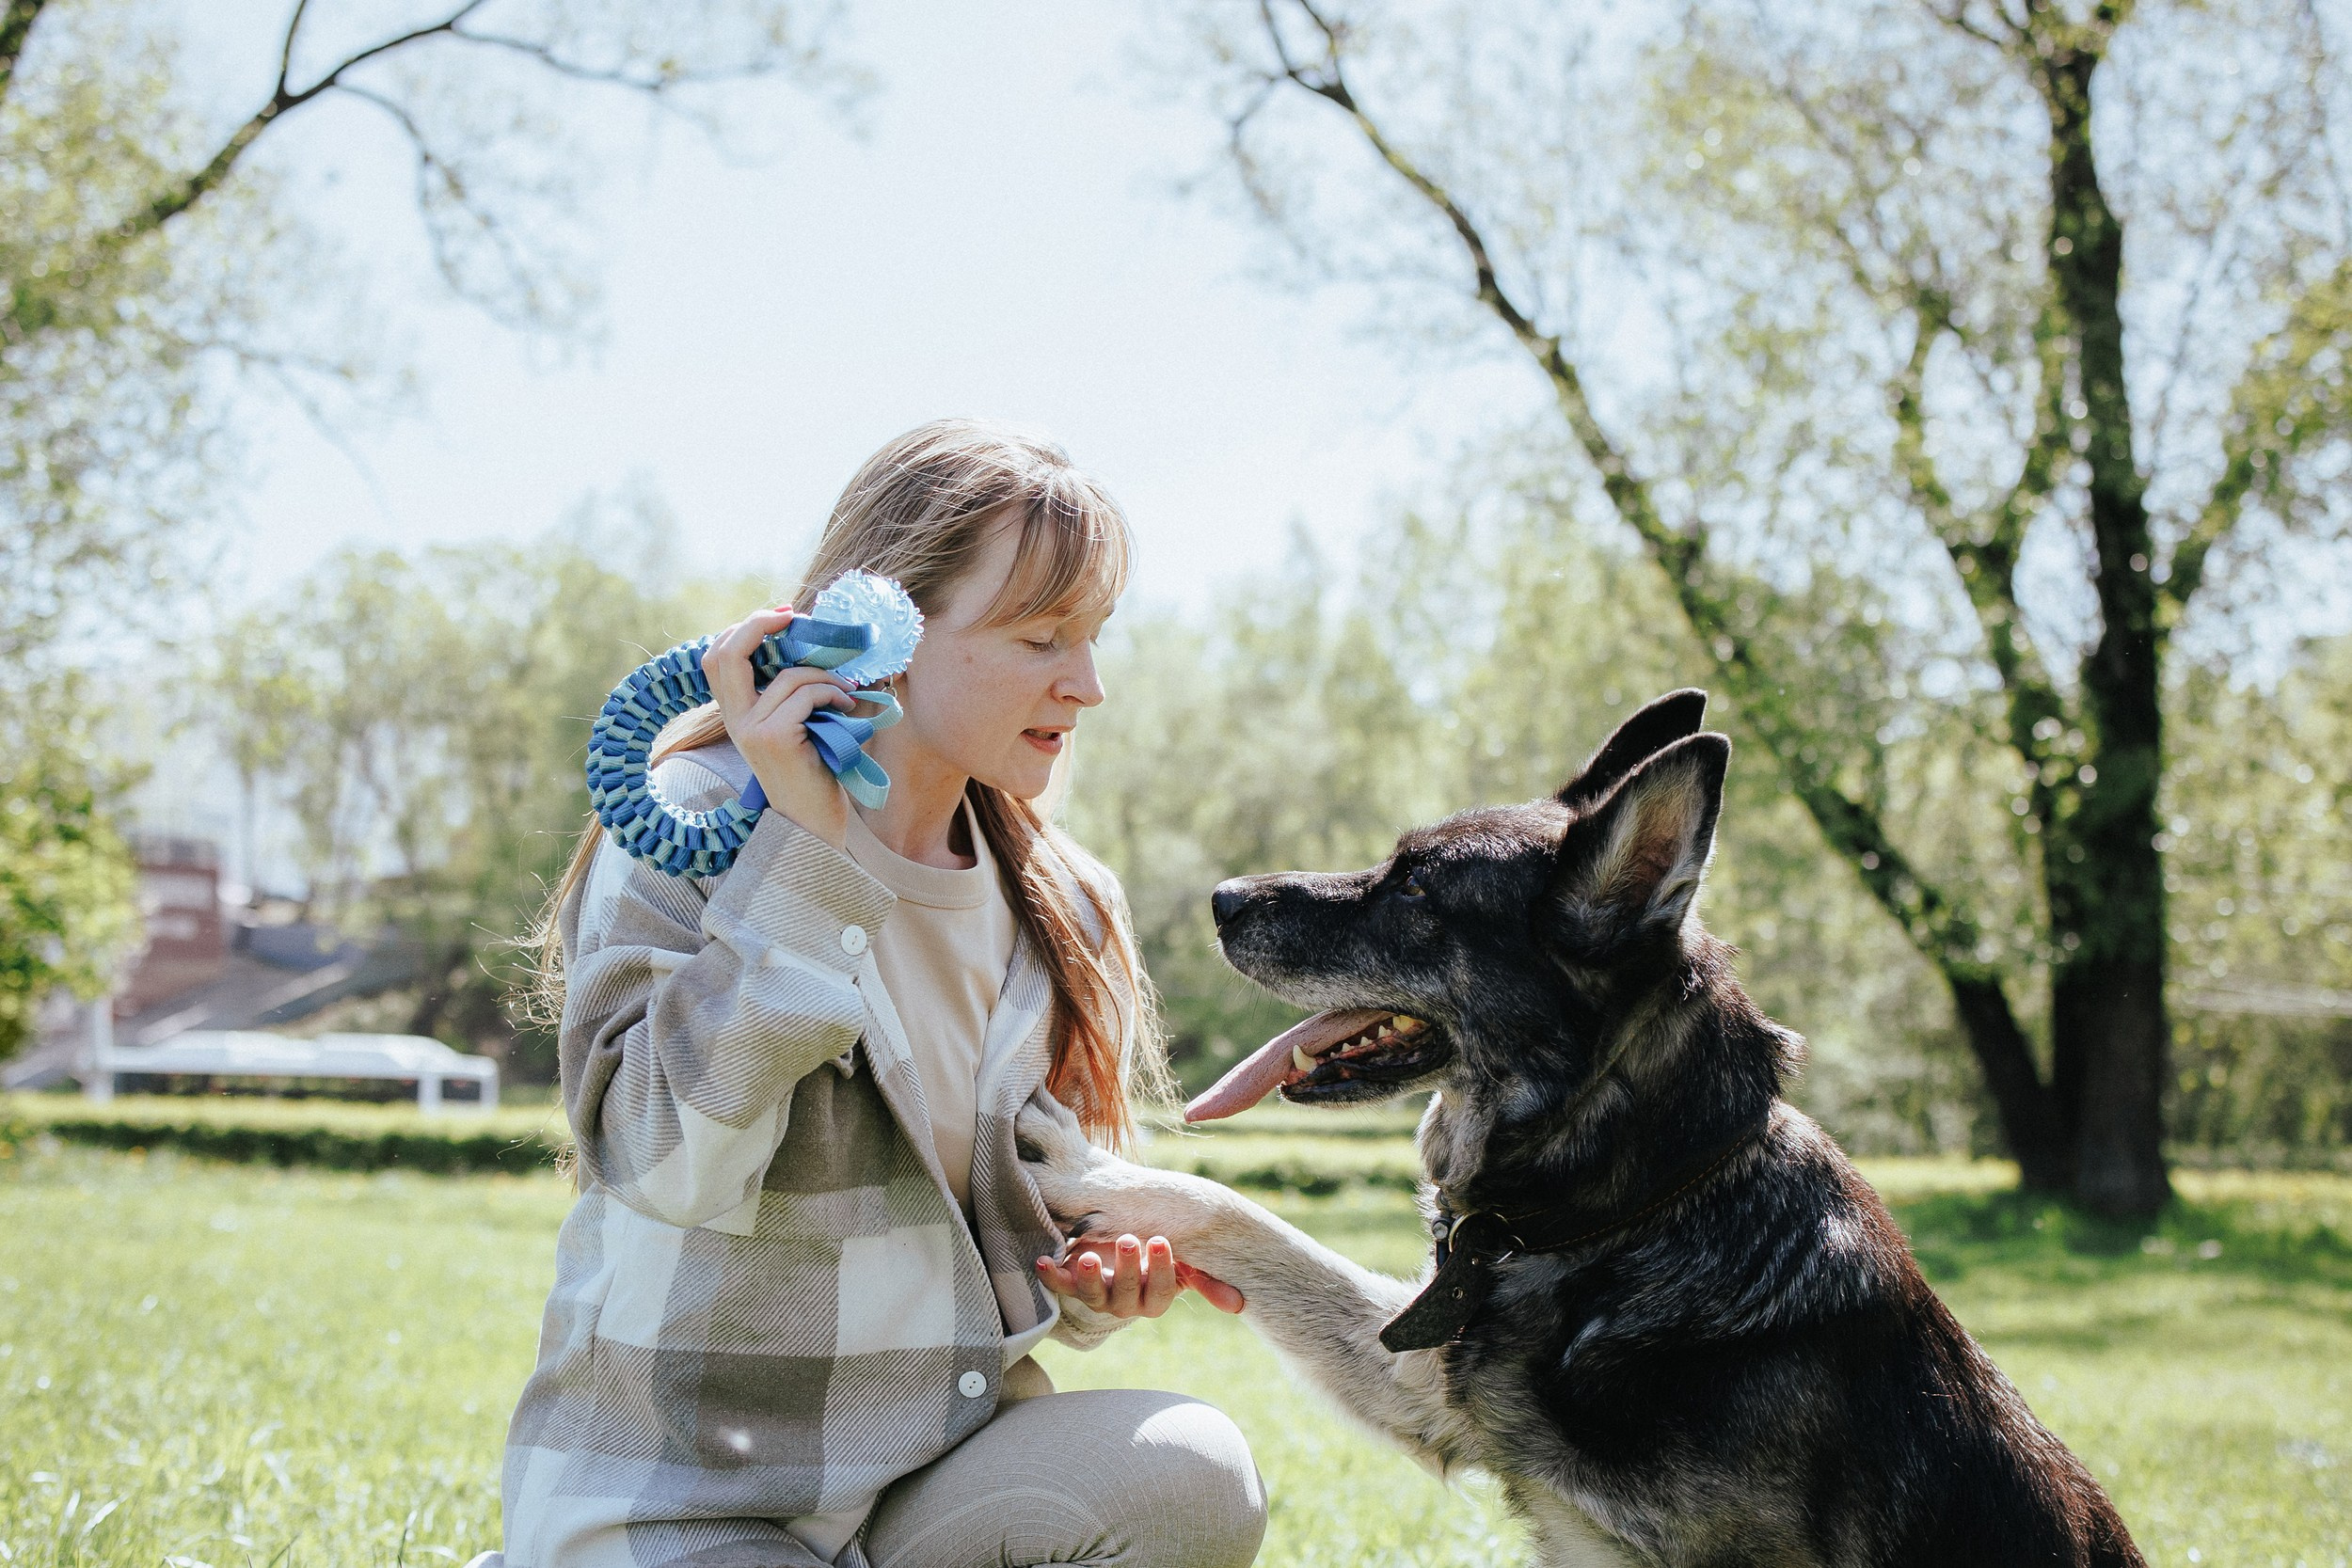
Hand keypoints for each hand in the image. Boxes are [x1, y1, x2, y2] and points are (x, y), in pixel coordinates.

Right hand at [702, 605, 856, 848]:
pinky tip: (848, 708)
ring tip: (846, 691)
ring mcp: (751, 729)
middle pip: (728, 653)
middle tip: (797, 619)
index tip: (782, 617)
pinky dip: (832, 693)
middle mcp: (735, 720)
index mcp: (734, 714)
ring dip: (826, 676)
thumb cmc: (811, 771)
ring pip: (789, 676)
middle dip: (762, 624)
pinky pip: (806, 695)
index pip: (716, 656)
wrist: (812, 824)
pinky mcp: (774, 738)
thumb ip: (786, 691)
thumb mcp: (792, 725)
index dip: (745, 627)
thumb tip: (808, 642)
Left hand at [1034, 1233, 1245, 1316]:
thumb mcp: (1187, 1262)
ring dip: (1090, 1278)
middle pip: (1127, 1295)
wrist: (1124, 1241)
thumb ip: (1207, 1279)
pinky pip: (1060, 1286)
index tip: (1161, 1241)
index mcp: (1156, 1298)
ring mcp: (1099, 1295)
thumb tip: (1239, 1303)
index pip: (1161, 1291)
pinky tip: (1042, 1261)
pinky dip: (1050, 1276)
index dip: (1161, 1270)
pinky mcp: (1074, 1283)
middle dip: (1128, 1268)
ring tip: (1088, 1255)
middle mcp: (1127, 1303)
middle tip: (1131, 1238)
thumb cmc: (1160, 1253)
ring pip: (1093, 1296)